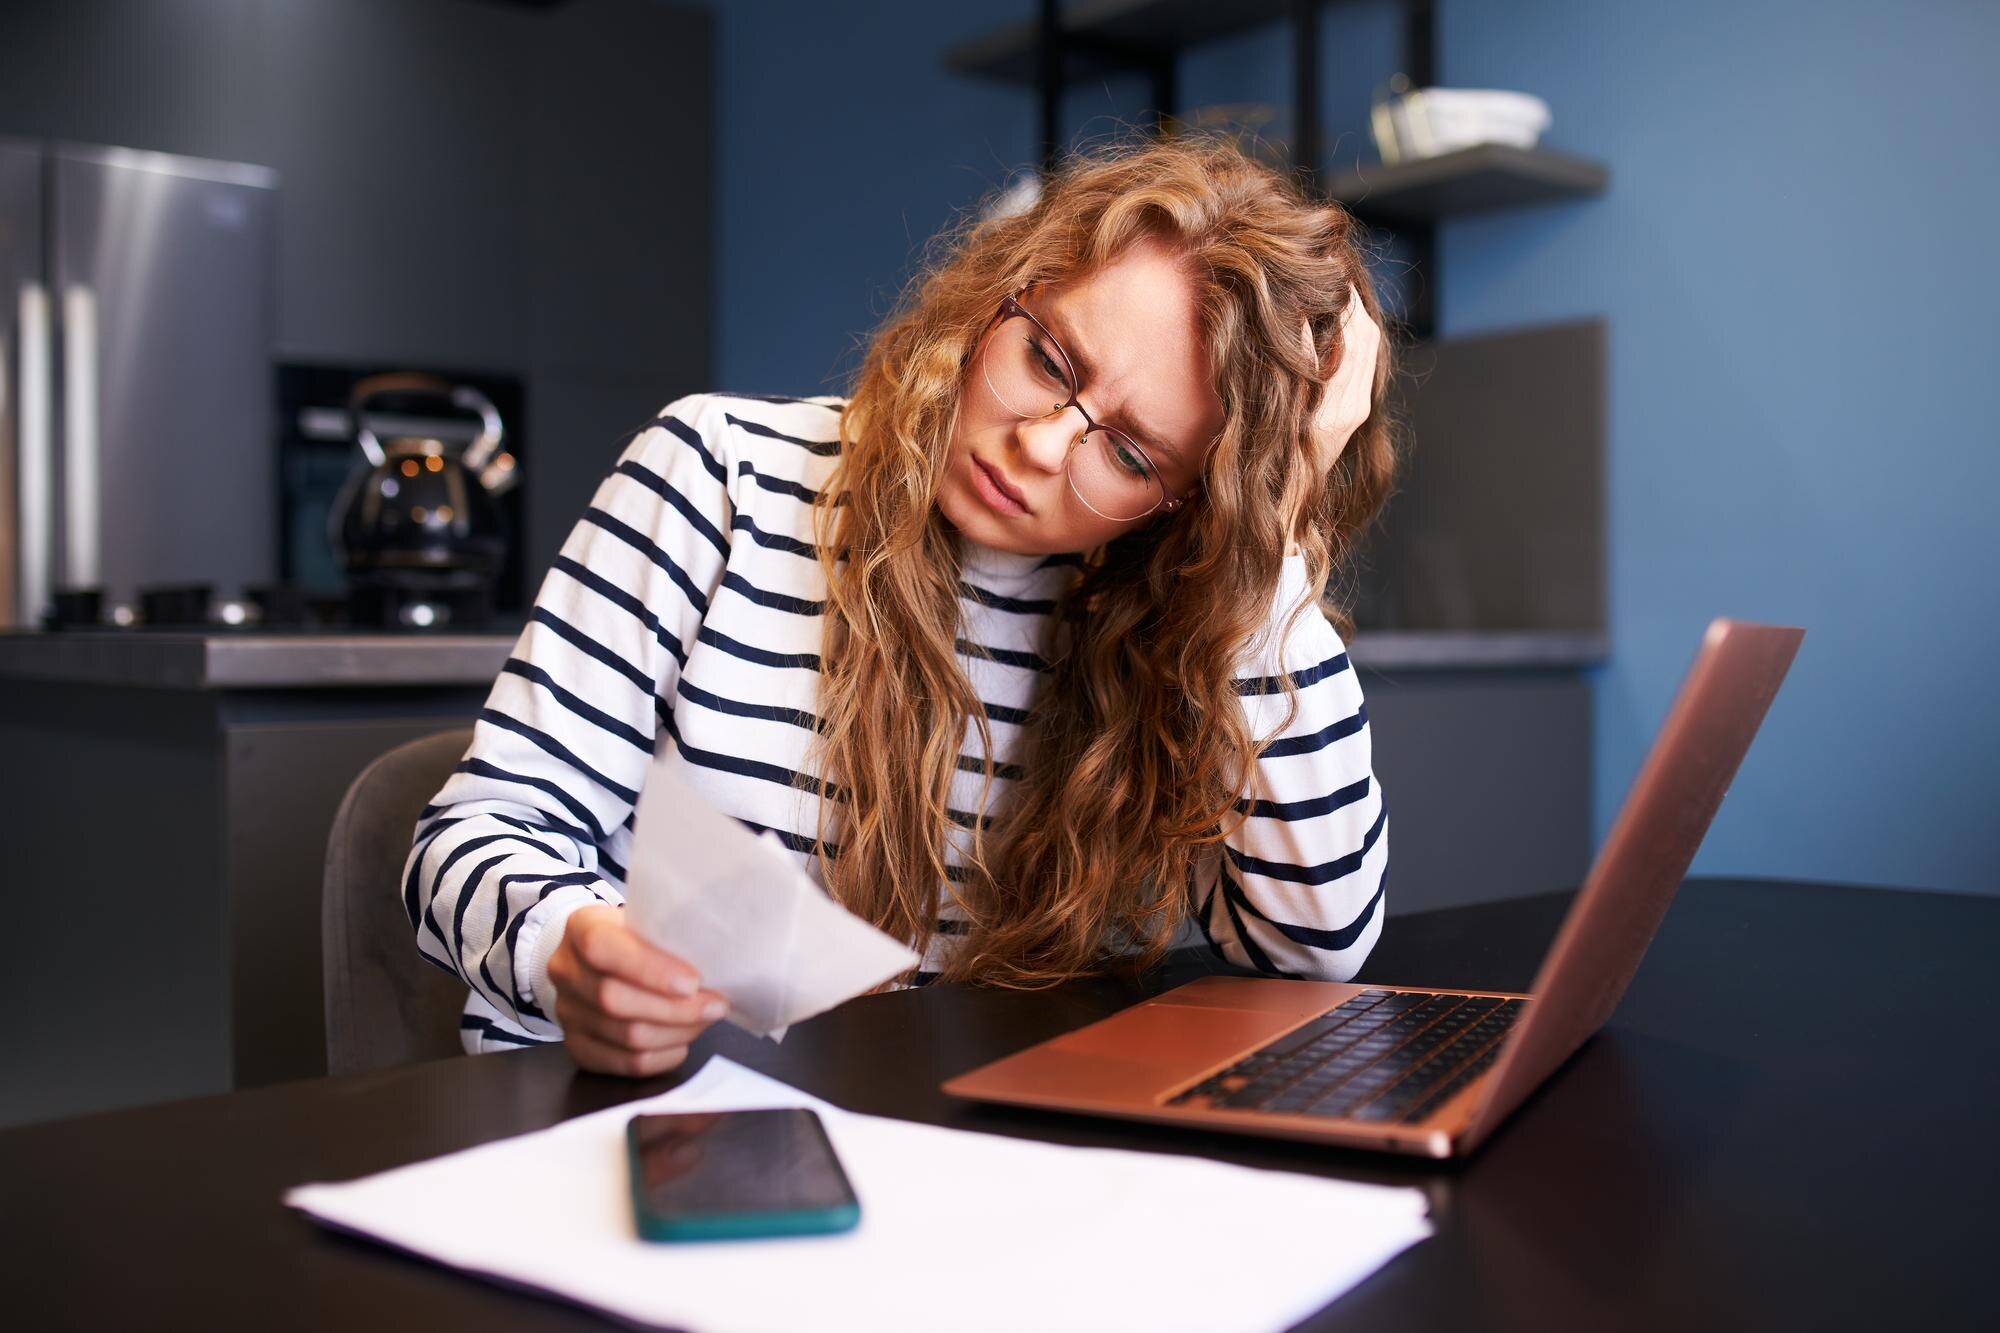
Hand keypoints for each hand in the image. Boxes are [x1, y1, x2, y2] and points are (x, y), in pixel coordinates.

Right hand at [547, 904, 729, 1076]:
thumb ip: (668, 937)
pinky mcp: (578, 1046)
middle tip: (715, 1005)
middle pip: (613, 1000)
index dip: (648, 969)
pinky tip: (682, 1043)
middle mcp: (565, 970)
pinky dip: (661, 1057)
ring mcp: (566, 1012)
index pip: (601, 948)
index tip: (693, 981)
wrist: (598, 958)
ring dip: (675, 1033)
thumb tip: (718, 962)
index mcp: (580, 928)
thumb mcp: (646, 921)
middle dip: (675, 1009)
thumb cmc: (635, 937)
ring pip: (624, 1036)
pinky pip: (623, 1063)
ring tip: (704, 1021)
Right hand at [1287, 284, 1382, 552]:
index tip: (1323, 274)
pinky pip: (1361, 363)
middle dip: (1351, 302)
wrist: (1286, 518)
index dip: (1342, 302)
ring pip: (1367, 347)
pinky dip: (1350, 337)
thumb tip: (1306, 322)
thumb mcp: (1280, 419)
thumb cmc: (1272, 478)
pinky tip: (1330, 326)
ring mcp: (1357, 411)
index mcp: (1339, 407)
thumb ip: (1296, 371)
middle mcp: (1356, 406)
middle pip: (1366, 336)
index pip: (1353, 337)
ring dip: (1352, 317)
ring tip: (1330, 292)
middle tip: (1328, 273)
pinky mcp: (1353, 413)